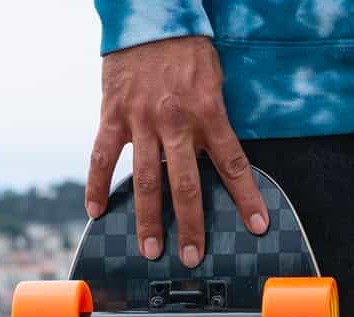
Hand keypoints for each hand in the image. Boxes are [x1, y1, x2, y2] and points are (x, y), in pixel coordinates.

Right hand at [85, 37, 268, 265]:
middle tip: (191, 257)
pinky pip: (103, 155)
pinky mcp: (114, 114)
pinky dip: (97, 184)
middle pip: (185, 184)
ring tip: (150, 249)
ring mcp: (142, 119)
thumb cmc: (186, 51)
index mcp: (208, 112)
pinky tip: (96, 212)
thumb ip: (215, 123)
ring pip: (146, 179)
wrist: (149, 15)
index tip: (257, 227)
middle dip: (191, 225)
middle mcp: (176, 120)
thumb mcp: (213, 83)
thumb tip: (222, 164)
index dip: (246, 198)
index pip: (232, 163)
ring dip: (147, 219)